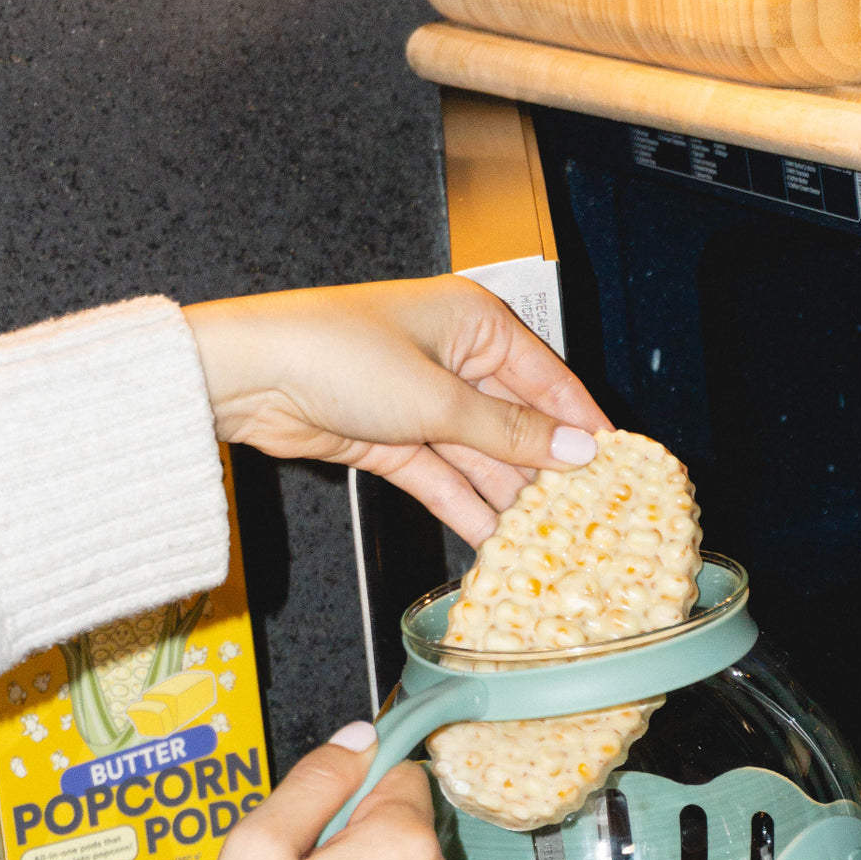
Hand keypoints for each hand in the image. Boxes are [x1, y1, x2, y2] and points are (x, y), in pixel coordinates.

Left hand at [184, 275, 611, 543]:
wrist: (243, 377)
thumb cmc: (335, 354)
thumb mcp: (438, 398)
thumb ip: (510, 432)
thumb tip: (576, 450)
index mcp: (474, 322)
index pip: (549, 379)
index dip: (583, 424)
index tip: (617, 464)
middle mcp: (454, 357)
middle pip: (517, 422)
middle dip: (546, 468)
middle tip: (586, 512)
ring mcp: (423, 400)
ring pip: (481, 455)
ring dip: (507, 494)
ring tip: (545, 535)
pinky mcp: (393, 438)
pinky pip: (443, 475)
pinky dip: (465, 503)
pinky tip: (494, 536)